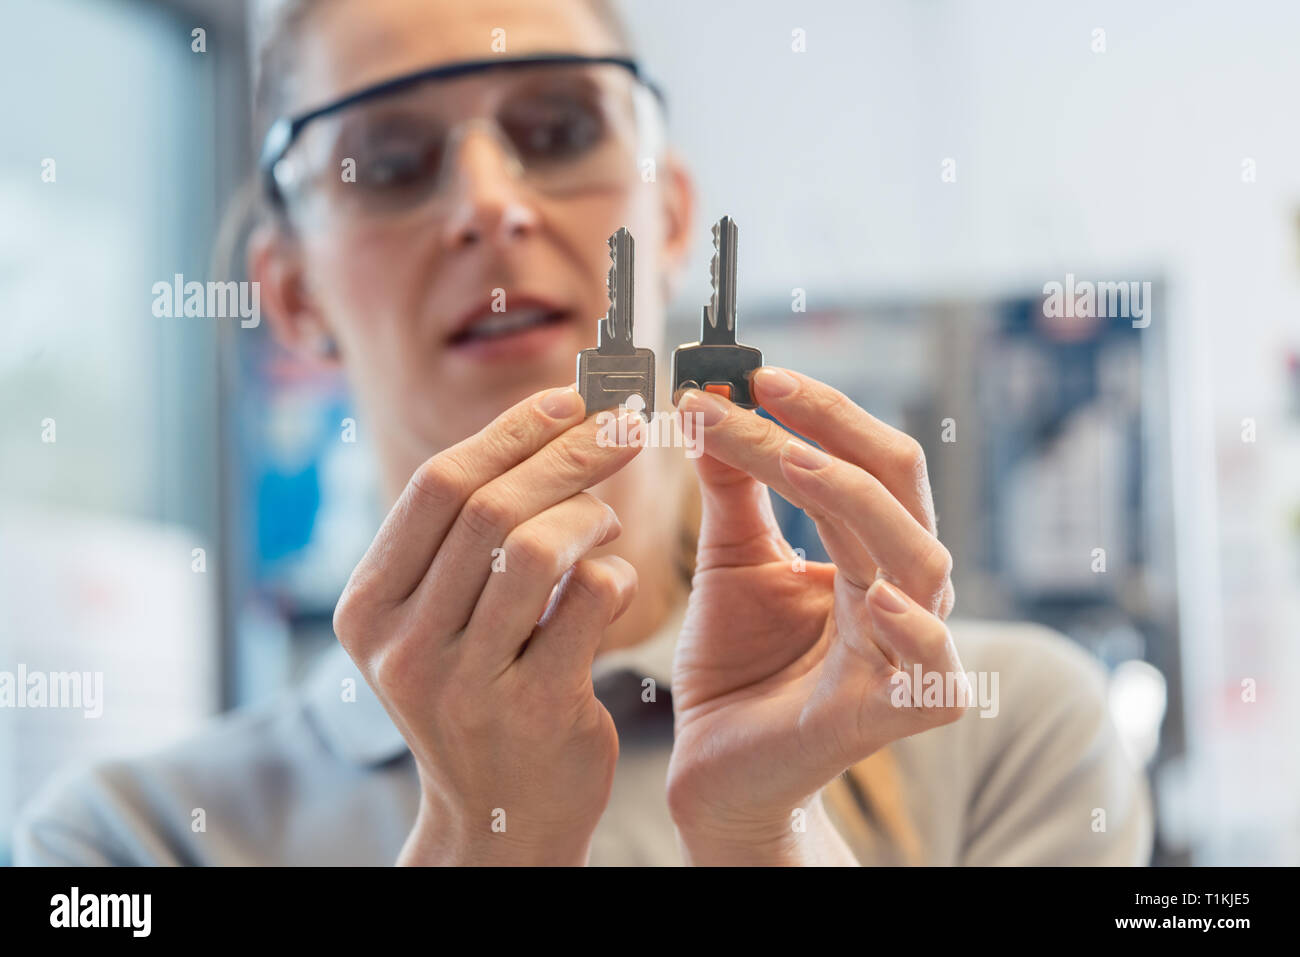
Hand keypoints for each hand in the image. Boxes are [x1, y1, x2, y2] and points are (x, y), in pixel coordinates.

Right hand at [332, 388, 641, 865]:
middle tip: (627, 426)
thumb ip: (463, 539)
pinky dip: (617, 575)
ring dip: (591, 515)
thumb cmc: (478, 694)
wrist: (497, 819)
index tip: (570, 399)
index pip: (435, 486)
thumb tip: (541, 421)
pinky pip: (590, 602)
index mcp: (368, 607)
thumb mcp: (437, 622)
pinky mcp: (532, 710)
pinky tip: (616, 584)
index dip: (510, 432)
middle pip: (488, 507)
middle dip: (569, 452)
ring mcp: (464, 683)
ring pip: (536, 547)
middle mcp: (401, 644)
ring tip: (606, 524)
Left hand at [666, 368, 966, 864]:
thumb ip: (733, 487)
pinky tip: (875, 595)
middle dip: (831, 431)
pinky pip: (933, 668)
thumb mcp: (732, 560)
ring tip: (791, 462)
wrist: (716, 768)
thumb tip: (708, 400)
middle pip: (898, 489)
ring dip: (854, 502)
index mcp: (868, 550)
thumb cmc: (737, 665)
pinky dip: (915, 629)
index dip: (817, 412)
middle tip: (762, 390)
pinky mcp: (895, 712)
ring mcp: (906, 650)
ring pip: (919, 558)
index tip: (748, 373)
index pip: (864, 461)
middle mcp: (900, 589)